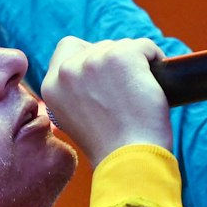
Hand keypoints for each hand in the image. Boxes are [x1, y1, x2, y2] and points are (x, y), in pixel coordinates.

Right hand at [40, 37, 173, 160]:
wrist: (129, 160)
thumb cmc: (111, 146)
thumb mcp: (75, 118)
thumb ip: (77, 91)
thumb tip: (98, 71)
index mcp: (51, 86)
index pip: (68, 48)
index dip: (91, 58)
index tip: (106, 77)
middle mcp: (67, 70)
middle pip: (99, 47)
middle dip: (116, 65)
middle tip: (127, 95)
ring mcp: (94, 61)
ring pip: (123, 46)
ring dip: (136, 65)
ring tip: (139, 97)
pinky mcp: (122, 56)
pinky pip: (145, 46)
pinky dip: (155, 60)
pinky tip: (155, 84)